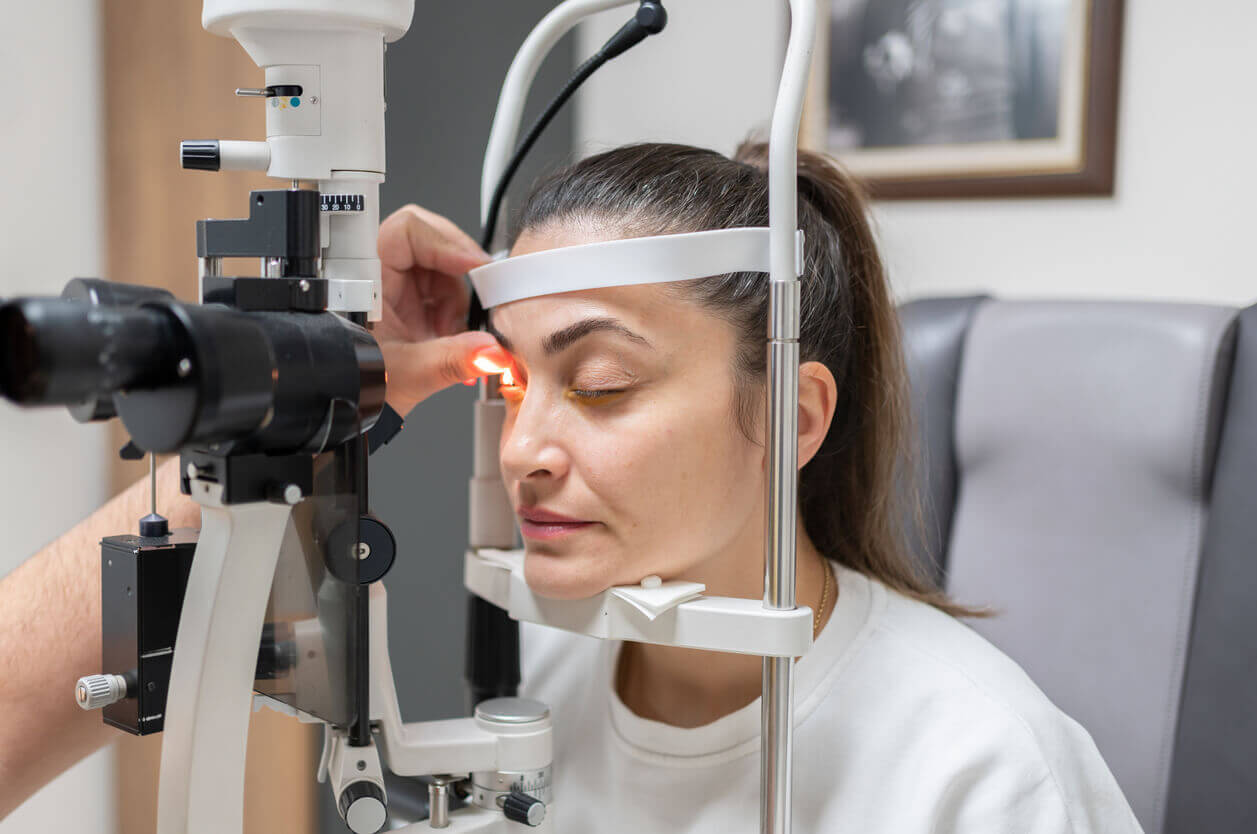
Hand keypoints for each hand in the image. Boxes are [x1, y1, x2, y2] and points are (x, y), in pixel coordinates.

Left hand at [375, 204, 509, 415]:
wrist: (353, 404)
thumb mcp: (409, 374)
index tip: (475, 266)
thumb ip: (452, 360)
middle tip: (476, 299)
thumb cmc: (359, 384)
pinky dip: (451, 309)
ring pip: (439, 267)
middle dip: (458, 275)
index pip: (407, 231)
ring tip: (450, 333)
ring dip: (456, 298)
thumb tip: (492, 351)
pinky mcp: (404, 298)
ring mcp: (391, 285)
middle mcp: (376, 274)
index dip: (445, 243)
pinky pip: (438, 286)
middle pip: (430, 244)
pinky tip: (447, 334)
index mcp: (364, 279)